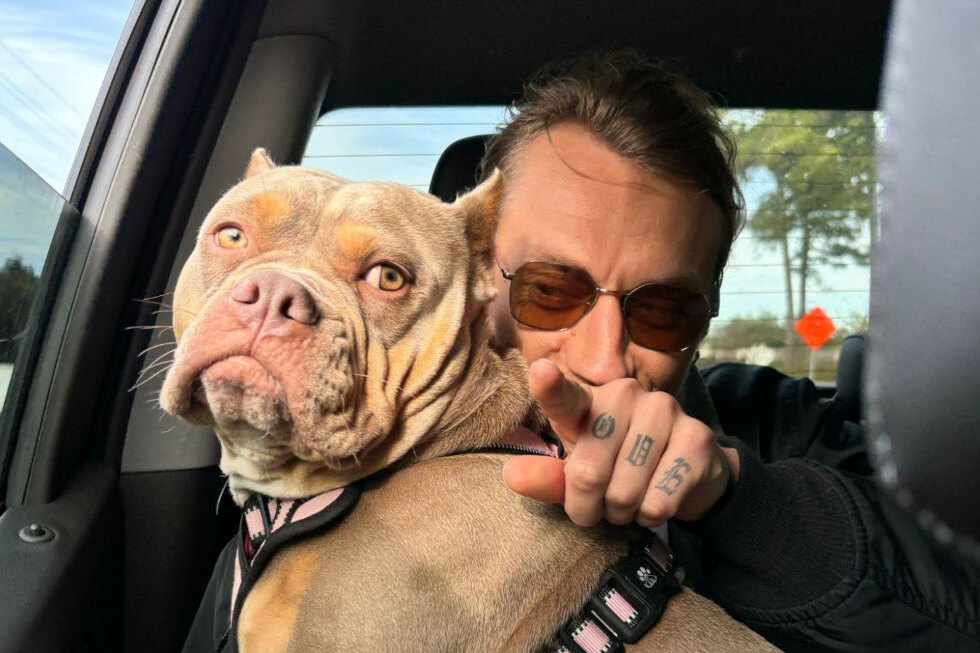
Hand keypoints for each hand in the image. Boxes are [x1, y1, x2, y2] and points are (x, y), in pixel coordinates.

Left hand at [503, 359, 739, 526]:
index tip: (541, 373)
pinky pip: (658, 502)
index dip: (550, 386)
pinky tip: (657, 499)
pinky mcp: (696, 438)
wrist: (689, 471)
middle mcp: (625, 395)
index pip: (565, 396)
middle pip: (588, 474)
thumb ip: (548, 476)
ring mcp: (664, 411)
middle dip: (588, 508)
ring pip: (624, 494)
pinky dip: (651, 517)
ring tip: (629, 501)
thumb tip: (512, 476)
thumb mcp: (579, 471)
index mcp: (589, 400)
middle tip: (599, 507)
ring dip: (622, 514)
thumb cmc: (620, 466)